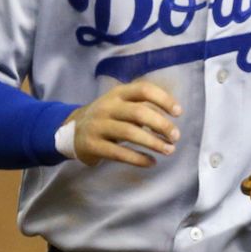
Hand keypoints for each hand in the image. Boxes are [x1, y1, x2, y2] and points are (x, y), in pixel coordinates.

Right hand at [64, 80, 181, 166]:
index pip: (143, 90)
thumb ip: (143, 106)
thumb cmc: (108, 117)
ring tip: (169, 150)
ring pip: (130, 133)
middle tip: (176, 137)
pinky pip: (119, 153)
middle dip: (161, 125)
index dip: (163, 99)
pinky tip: (151, 162)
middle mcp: (107, 107)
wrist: (72, 131)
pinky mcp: (92, 145)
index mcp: (118, 93)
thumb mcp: (121, 104)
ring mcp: (98, 126)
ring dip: (153, 143)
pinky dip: (138, 158)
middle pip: (138, 113)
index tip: (179, 112)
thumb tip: (173, 116)